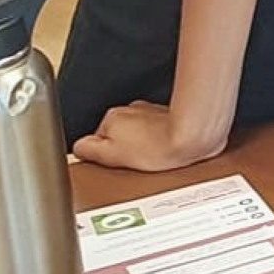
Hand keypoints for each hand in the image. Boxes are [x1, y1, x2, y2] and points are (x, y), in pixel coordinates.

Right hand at [73, 100, 226, 171]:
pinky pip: (156, 131)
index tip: (114, 164)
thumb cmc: (159, 148)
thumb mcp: (111, 155)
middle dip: (124, 150)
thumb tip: (78, 148)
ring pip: (137, 134)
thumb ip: (87, 150)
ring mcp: (151, 111)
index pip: (96, 140)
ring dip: (142, 145)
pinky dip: (158, 140)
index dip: (104, 156)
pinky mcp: (170, 115)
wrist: (195, 138)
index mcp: (112, 117)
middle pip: (117, 136)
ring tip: (153, 158)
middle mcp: (131, 110)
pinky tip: (165, 151)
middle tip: (135, 163)